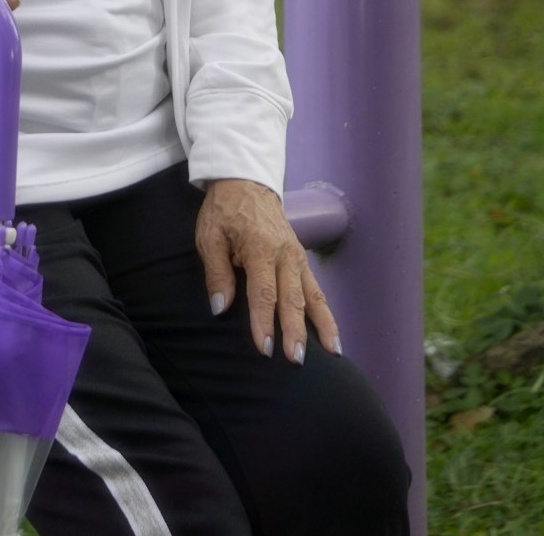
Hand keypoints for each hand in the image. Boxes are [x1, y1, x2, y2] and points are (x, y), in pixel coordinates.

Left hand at [195, 177, 340, 364]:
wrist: (246, 182)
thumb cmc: (224, 211)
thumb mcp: (210, 236)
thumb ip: (216, 272)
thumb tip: (221, 307)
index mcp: (261, 247)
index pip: (264, 291)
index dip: (263, 321)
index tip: (264, 348)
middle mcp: (285, 254)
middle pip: (293, 298)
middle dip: (295, 331)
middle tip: (296, 360)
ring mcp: (297, 257)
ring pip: (313, 296)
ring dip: (322, 326)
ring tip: (333, 354)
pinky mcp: (302, 260)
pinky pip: (317, 290)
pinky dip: (326, 313)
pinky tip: (333, 337)